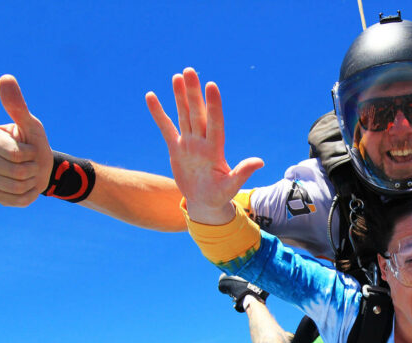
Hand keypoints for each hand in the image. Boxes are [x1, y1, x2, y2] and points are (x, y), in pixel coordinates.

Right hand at [0, 75, 53, 206]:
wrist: (39, 167)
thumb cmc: (33, 142)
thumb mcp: (30, 125)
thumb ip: (17, 106)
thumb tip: (6, 78)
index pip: (16, 154)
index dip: (31, 153)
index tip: (28, 148)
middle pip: (17, 171)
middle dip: (33, 168)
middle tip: (30, 163)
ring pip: (16, 187)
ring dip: (31, 182)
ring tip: (27, 173)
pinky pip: (14, 200)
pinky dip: (27, 195)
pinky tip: (24, 186)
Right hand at [146, 68, 262, 224]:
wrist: (205, 202)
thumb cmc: (219, 196)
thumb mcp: (230, 186)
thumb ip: (242, 173)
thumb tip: (260, 161)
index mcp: (214, 149)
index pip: (214, 123)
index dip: (213, 106)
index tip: (211, 86)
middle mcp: (201, 142)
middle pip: (197, 113)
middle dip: (193, 93)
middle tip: (190, 70)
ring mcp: (188, 143)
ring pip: (184, 115)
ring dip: (180, 96)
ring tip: (178, 76)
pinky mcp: (176, 148)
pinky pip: (166, 127)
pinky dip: (158, 113)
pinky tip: (151, 96)